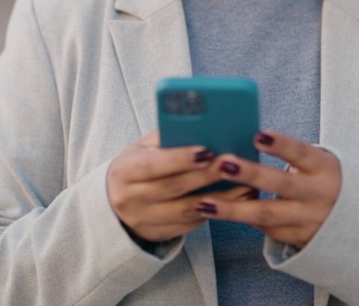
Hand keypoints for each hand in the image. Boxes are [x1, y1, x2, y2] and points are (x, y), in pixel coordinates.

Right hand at [107, 131, 255, 243]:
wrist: (112, 206)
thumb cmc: (135, 168)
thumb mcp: (140, 149)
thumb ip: (165, 137)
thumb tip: (199, 122)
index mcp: (125, 171)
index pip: (153, 165)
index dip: (180, 158)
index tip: (207, 150)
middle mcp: (130, 198)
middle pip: (174, 187)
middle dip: (206, 176)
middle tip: (234, 164)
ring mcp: (144, 220)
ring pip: (186, 211)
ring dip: (219, 199)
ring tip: (246, 185)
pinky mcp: (158, 235)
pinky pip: (190, 225)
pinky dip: (214, 213)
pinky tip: (235, 204)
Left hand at [194, 130, 340, 249]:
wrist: (356, 222)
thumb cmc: (323, 180)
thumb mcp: (317, 163)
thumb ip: (291, 154)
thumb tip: (248, 136)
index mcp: (323, 169)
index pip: (301, 153)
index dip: (281, 145)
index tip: (258, 134)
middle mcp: (317, 195)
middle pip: (281, 185)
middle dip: (250, 174)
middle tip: (222, 164)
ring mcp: (307, 219)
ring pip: (267, 214)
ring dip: (233, 209)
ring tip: (204, 203)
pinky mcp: (297, 238)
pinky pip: (265, 228)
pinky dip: (243, 218)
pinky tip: (218, 212)